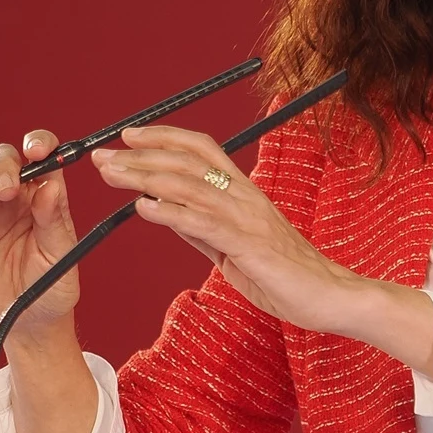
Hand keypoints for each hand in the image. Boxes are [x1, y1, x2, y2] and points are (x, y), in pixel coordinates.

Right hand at [0, 130, 80, 345]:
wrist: (31, 322)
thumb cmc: (54, 287)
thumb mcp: (61, 255)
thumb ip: (54, 220)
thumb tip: (51, 186)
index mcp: (45, 197)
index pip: (42, 157)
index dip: (39, 144)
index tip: (37, 150)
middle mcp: (16, 198)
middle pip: (3, 160)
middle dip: (3, 165)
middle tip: (8, 189)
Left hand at [91, 125, 361, 332]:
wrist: (330, 297)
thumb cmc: (287, 276)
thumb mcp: (235, 248)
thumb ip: (204, 228)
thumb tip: (167, 212)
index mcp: (244, 192)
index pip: (201, 149)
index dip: (164, 137)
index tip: (128, 136)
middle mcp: (245, 196)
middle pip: (187, 161)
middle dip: (140, 155)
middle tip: (102, 156)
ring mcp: (247, 218)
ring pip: (188, 186)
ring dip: (144, 177)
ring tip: (112, 175)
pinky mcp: (248, 244)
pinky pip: (203, 222)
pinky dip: (170, 212)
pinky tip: (143, 207)